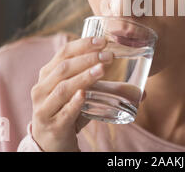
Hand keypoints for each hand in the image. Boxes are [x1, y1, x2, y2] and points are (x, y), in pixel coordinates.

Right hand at [30, 35, 113, 150]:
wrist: (54, 144)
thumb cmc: (70, 113)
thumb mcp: (83, 96)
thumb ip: (106, 88)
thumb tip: (142, 92)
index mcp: (48, 75)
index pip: (64, 53)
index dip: (82, 44)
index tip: (102, 41)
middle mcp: (41, 88)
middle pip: (64, 67)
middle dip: (87, 59)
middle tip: (109, 55)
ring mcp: (44, 108)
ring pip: (63, 88)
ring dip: (84, 77)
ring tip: (102, 69)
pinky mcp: (52, 126)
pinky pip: (64, 112)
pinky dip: (74, 103)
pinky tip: (83, 95)